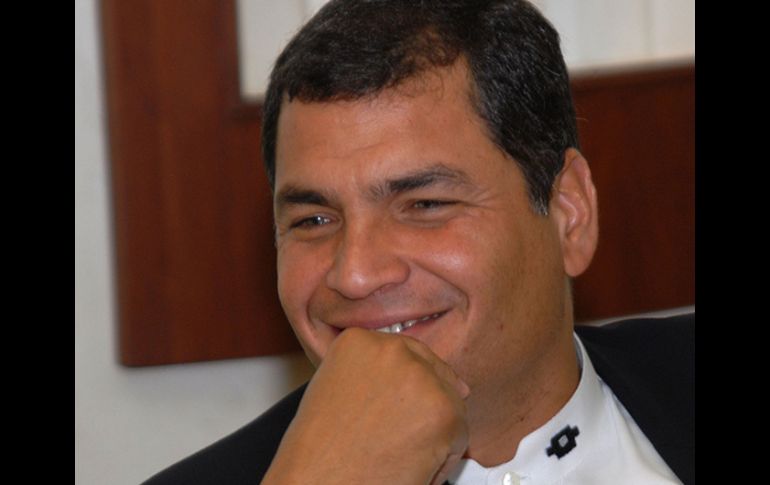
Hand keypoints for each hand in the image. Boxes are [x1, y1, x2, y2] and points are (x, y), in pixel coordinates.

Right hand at [261, 327, 469, 484]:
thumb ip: (375, 373)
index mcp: (359, 340)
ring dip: (431, 433)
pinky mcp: (445, 411)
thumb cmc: (319, 454)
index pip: (405, 353)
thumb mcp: (335, 389)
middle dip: (420, 409)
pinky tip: (407, 466)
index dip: (404, 389)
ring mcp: (421, 378)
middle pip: (432, 374)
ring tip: (393, 452)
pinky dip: (440, 459)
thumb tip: (421, 372)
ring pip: (450, 404)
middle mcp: (391, 349)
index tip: (389, 411)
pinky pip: (459, 435)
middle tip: (390, 438)